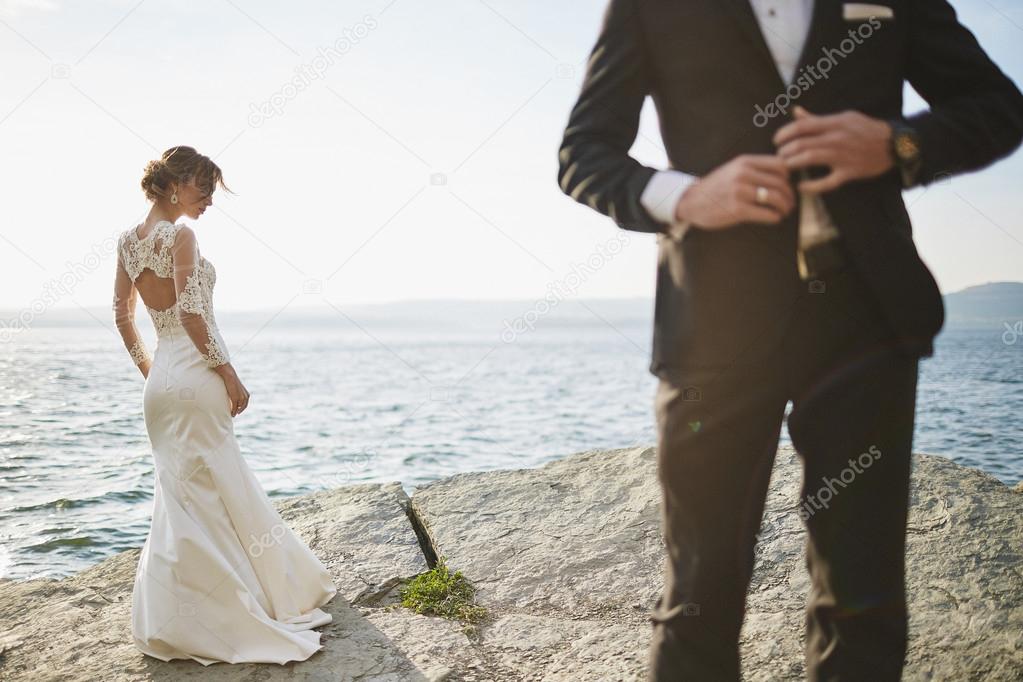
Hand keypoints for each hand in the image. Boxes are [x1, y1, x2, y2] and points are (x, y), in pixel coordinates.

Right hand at [215, 364, 250, 416]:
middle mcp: (245, 396)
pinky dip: (233, 411)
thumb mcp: (236, 388)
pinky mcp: (235, 398)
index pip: (245, 403)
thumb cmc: (232, 380)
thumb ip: (237, 392)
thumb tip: (234, 395)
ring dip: (236, 412)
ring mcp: (241, 398)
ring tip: (232, 415)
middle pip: (243, 407)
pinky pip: (235, 408)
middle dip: (239, 411)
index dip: (242, 408)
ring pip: (239, 408)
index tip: (238, 411)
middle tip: (235, 414)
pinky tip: (231, 414)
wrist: (230, 375)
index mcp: (247, 394)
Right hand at [673, 154, 794, 231]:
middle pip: (780, 183)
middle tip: (790, 203)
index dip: (788, 177)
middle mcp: (743, 174)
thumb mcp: (733, 169)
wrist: (690, 201)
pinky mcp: (737, 210)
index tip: (786, 186)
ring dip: (785, 207)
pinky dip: (775, 217)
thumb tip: (783, 174)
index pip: (780, 165)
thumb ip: (754, 169)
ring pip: (776, 198)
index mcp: (745, 162)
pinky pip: (766, 213)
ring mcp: (740, 192)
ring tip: (784, 211)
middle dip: (789, 195)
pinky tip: (774, 218)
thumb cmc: (715, 187)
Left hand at [774, 105, 893, 192]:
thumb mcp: (843, 117)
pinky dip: (811, 187)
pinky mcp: (849, 173)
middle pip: (801, 144)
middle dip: (784, 151)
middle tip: (779, 156)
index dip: (785, 133)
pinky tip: (801, 187)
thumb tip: (795, 112)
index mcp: (834, 123)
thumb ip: (817, 118)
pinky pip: (826, 183)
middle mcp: (837, 139)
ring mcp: (842, 157)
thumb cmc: (865, 129)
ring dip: (792, 164)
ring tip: (786, 166)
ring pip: (809, 159)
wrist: (893, 144)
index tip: (777, 140)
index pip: (802, 126)